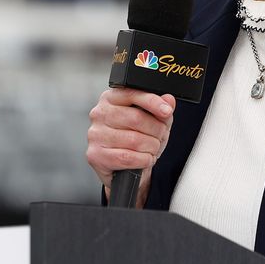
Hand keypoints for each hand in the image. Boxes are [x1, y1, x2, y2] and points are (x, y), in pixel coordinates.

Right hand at [87, 88, 175, 208]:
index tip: (166, 111)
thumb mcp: (153, 121)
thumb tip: (168, 100)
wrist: (123, 170)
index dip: (152, 102)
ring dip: (151, 147)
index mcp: (111, 98)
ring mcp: (96, 134)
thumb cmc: (136, 139)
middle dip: (156, 130)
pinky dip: (143, 160)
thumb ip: (161, 109)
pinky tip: (145, 159)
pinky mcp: (96, 155)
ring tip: (152, 149)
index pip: (132, 93)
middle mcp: (99, 114)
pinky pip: (127, 157)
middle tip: (160, 136)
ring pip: (134, 140)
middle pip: (136, 118)